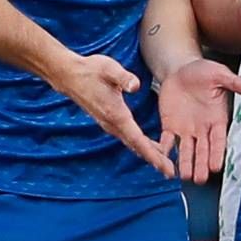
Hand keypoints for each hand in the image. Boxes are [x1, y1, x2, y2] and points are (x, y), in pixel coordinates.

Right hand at [49, 50, 174, 177]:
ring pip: (132, 143)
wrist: (69, 76)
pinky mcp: (108, 121)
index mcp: (116, 114)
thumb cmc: (90, 70)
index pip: (137, 139)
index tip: (164, 165)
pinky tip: (149, 146)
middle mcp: (112, 123)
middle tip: (170, 172)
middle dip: (154, 159)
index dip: (152, 153)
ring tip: (164, 163)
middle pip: (136, 146)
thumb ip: (124, 78)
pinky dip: (140, 145)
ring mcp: (109, 124)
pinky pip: (127, 138)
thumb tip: (135, 86)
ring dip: (148, 154)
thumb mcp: (109, 69)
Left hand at [157, 58, 240, 184]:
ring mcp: (185, 130)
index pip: (218, 140)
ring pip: (186, 151)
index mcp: (217, 119)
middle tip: (200, 180)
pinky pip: (167, 142)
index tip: (216, 167)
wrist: (179, 68)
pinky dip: (164, 151)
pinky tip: (162, 161)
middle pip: (203, 151)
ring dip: (185, 164)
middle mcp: (202, 129)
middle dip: (201, 165)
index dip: (217, 153)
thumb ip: (235, 83)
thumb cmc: (203, 71)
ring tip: (185, 177)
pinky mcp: (170, 126)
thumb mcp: (220, 74)